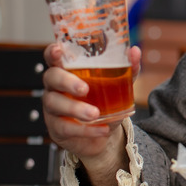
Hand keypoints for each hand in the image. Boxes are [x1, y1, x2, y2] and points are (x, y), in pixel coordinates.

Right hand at [41, 44, 140, 166]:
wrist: (105, 135)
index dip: (53, 52)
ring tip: (95, 114)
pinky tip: (101, 129)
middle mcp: (56, 86)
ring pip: (54, 103)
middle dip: (66, 82)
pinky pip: (64, 127)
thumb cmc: (106, 102)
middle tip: (84, 89)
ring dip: (75, 109)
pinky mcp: (56, 128)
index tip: (59, 51)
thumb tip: (135, 51)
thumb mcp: (118, 85)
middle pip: (51, 77)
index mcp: (68, 70)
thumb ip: (126, 69)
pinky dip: (84, 130)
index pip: (54, 56)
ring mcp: (53, 107)